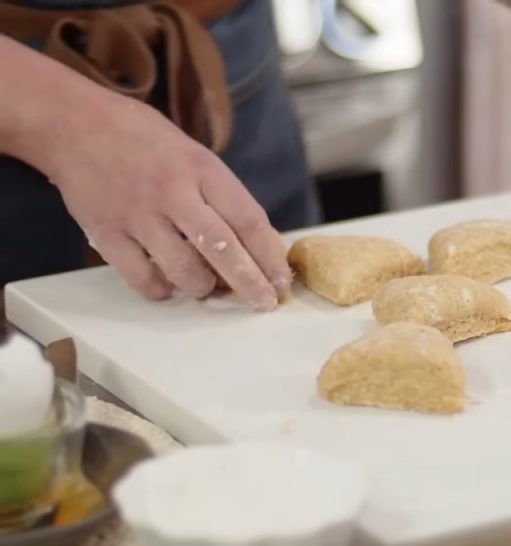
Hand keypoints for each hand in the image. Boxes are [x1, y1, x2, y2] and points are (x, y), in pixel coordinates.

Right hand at [24, 76, 290, 310]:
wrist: (74, 123)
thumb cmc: (142, 139)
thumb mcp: (194, 153)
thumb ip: (221, 195)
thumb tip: (256, 243)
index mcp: (202, 169)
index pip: (248, 220)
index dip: (269, 256)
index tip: (281, 280)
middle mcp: (173, 192)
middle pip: (223, 250)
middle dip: (250, 283)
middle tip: (264, 302)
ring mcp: (138, 214)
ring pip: (183, 271)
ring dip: (202, 287)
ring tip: (206, 285)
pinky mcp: (107, 233)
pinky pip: (143, 279)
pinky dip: (162, 289)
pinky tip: (168, 283)